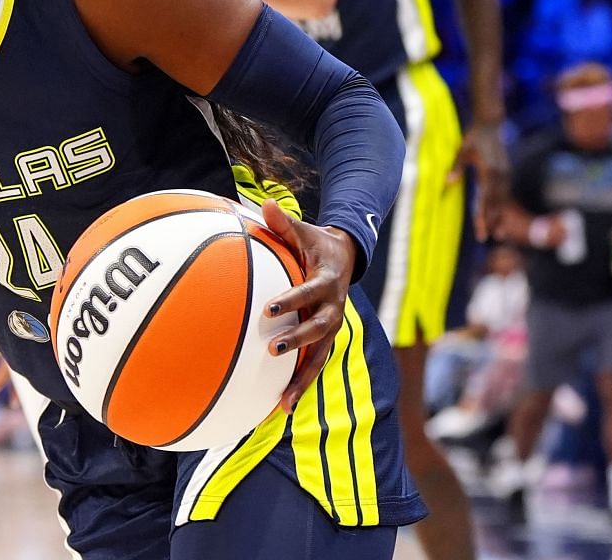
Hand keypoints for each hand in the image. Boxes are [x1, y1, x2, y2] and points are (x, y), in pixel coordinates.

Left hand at [261, 199, 357, 412]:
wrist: (345, 258)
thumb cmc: (315, 243)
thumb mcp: (303, 230)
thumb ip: (284, 222)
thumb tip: (266, 204)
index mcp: (327, 280)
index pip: (309, 291)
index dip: (292, 300)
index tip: (269, 309)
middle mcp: (334, 308)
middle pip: (319, 329)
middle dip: (298, 340)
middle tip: (272, 348)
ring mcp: (332, 327)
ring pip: (320, 357)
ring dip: (302, 379)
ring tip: (282, 402)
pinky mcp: (326, 340)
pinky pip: (314, 365)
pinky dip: (300, 385)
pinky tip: (280, 407)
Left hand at [451, 116, 511, 241]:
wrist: (491, 125)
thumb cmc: (474, 138)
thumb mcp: (463, 150)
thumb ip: (456, 167)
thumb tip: (447, 182)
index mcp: (490, 172)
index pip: (486, 199)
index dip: (483, 215)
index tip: (481, 229)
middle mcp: (501, 176)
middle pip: (496, 204)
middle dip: (491, 221)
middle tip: (484, 237)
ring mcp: (505, 175)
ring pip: (503, 201)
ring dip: (500, 217)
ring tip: (499, 235)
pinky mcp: (506, 174)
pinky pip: (504, 194)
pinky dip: (502, 207)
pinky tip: (500, 217)